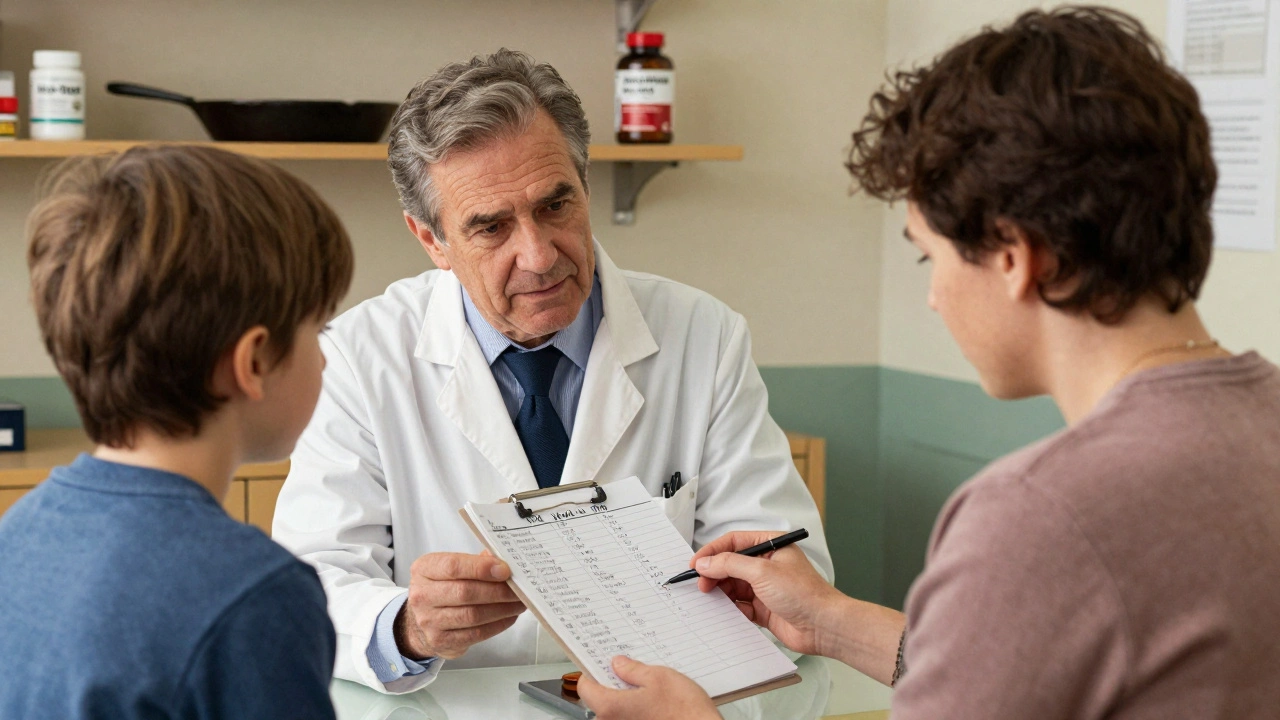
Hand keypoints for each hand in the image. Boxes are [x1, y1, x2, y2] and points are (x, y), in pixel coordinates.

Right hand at [394, 550, 525, 658]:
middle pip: (465, 592)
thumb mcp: (450, 569)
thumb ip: (474, 562)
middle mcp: (421, 595)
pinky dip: (497, 625)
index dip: (481, 568)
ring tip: (518, 603)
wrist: (422, 621)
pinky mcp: (441, 641)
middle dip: (498, 590)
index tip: (505, 570)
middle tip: (518, 589)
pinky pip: (475, 633)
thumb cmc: (442, 588)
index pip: (453, 566)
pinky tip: (508, 617)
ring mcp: (428, 621)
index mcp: (424, 569)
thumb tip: (501, 562)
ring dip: (501, 609)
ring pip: (472, 615)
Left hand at [578, 656, 719, 719]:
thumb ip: (633, 670)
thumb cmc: (684, 712)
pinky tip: (655, 705)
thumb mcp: (659, 677)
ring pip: (616, 712)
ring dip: (627, 699)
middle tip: (632, 673)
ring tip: (649, 690)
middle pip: (600, 701)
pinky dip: (636, 712)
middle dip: (613, 685)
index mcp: (611, 707)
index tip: (602, 664)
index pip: (586, 687)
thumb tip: (619, 665)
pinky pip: (629, 719)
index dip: (594, 672)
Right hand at [690, 531, 845, 656]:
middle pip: (730, 564)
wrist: (823, 626)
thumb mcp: (762, 571)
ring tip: (710, 597)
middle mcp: (767, 565)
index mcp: (771, 546)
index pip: (734, 542)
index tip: (696, 563)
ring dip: (721, 591)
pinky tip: (726, 611)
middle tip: (701, 583)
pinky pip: (739, 605)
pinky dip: (731, 608)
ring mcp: (765, 587)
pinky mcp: (764, 608)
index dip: (712, 552)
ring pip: (733, 585)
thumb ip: (730, 564)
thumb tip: (706, 562)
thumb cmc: (804, 593)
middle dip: (714, 573)